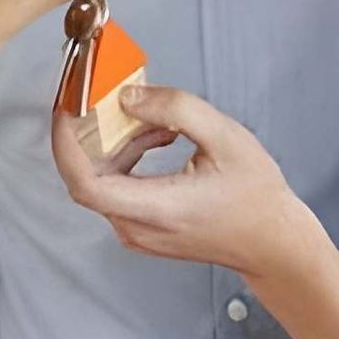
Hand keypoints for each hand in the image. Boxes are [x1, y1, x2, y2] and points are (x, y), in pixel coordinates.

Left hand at [52, 85, 326, 282]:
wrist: (272, 242)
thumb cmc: (256, 195)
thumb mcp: (225, 138)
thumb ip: (175, 110)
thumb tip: (127, 98)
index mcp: (157, 209)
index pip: (84, 182)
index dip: (66, 142)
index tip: (68, 105)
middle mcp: (138, 228)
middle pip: (91, 174)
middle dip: (97, 131)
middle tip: (112, 97)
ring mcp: (138, 233)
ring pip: (105, 178)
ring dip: (120, 142)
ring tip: (159, 122)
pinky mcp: (142, 229)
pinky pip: (118, 187)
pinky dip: (129, 157)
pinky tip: (161, 138)